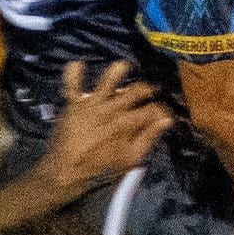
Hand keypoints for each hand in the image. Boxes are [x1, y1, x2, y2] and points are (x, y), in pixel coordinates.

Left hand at [38, 60, 169, 190]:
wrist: (67, 171)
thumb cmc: (101, 167)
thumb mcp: (130, 158)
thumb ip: (148, 138)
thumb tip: (166, 120)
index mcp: (127, 123)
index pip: (151, 109)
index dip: (161, 109)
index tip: (163, 112)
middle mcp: (112, 109)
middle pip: (134, 92)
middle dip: (145, 89)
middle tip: (149, 90)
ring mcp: (92, 105)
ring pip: (106, 82)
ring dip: (116, 72)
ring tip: (122, 66)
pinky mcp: (74, 105)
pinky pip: (72, 86)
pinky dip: (73, 74)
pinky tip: (77, 64)